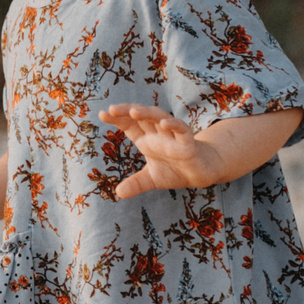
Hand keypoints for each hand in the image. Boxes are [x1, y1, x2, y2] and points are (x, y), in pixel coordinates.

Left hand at [99, 103, 232, 197]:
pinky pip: (182, 130)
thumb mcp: (152, 179)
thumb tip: (118, 193)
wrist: (201, 173)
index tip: (102, 114)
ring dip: (147, 113)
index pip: (130, 125)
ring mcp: (173, 136)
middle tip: (111, 109)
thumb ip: (136, 184)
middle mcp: (158, 134)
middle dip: (127, 111)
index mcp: (147, 139)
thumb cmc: (175, 170)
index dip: (117, 119)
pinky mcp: (189, 142)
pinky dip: (174, 125)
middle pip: (141, 117)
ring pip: (160, 118)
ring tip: (133, 111)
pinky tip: (164, 122)